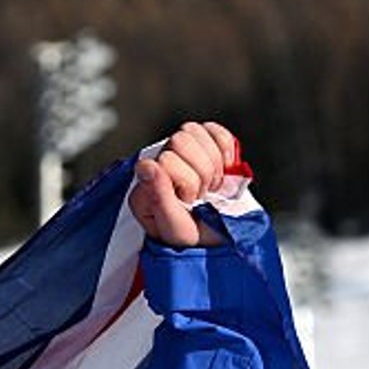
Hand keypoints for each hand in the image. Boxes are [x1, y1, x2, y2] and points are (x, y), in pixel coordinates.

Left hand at [127, 120, 237, 248]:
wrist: (216, 239)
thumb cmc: (191, 238)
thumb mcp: (174, 227)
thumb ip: (159, 198)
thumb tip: (146, 164)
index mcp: (144, 185)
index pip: (167, 159)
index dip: (187, 182)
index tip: (189, 202)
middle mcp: (157, 164)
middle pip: (180, 140)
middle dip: (200, 173)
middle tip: (201, 194)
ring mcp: (177, 153)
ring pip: (196, 131)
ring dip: (212, 163)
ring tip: (209, 186)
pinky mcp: (200, 145)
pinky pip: (213, 130)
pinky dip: (224, 150)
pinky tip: (222, 170)